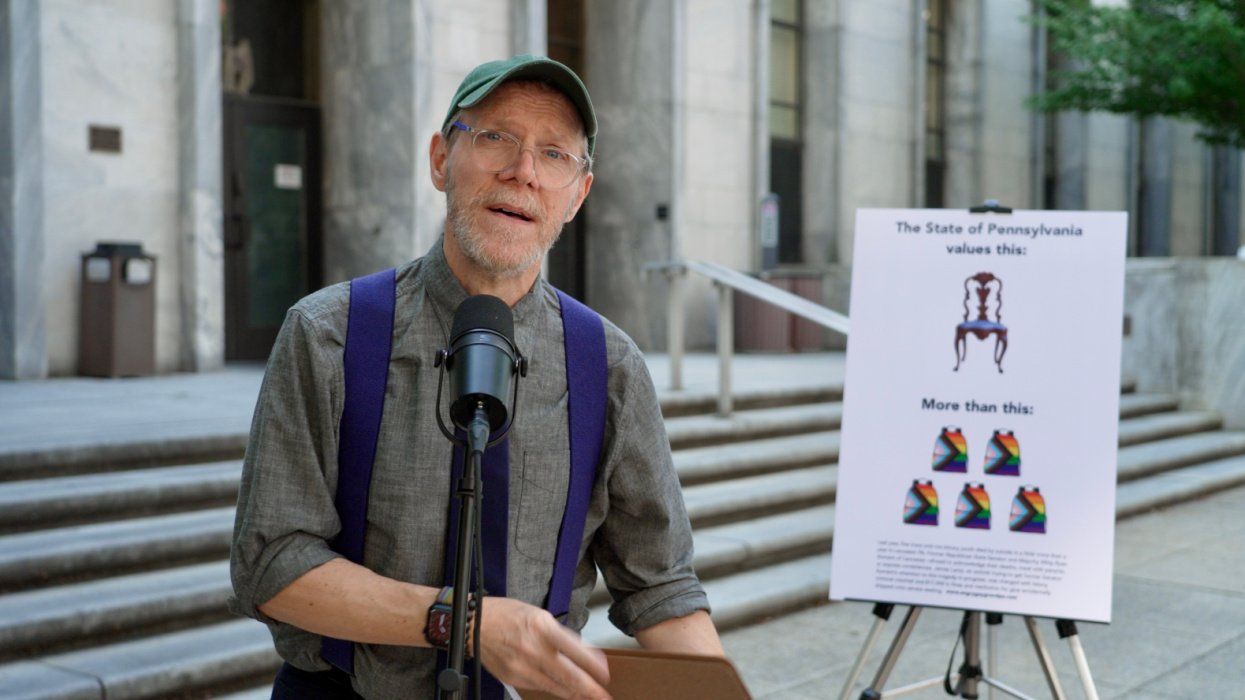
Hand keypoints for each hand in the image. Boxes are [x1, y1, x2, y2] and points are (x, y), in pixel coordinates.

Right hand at [476, 596, 611, 699]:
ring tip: (588, 696)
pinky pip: (539, 687)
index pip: (575, 651)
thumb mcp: (540, 616)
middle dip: (589, 689)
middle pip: (568, 675)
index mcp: (542, 628)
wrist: (474, 625)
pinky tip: (564, 689)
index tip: (605, 675)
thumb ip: (561, 636)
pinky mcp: (513, 678)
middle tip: (604, 697)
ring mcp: (522, 667)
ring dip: (574, 692)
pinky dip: (554, 688)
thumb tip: (585, 653)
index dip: (593, 666)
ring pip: (555, 686)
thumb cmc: (508, 615)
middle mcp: (533, 649)